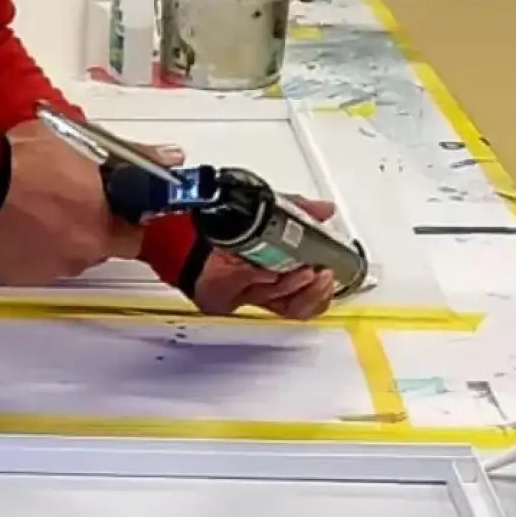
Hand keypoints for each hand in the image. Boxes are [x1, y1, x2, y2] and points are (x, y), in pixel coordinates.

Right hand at [0, 121, 138, 286]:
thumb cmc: (27, 159)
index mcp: (101, 230)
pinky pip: (32, 263)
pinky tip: (16, 224)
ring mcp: (46, 270)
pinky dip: (28, 248)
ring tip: (37, 210)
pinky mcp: (14, 276)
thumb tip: (163, 156)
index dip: (125, 220)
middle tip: (72, 201)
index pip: (133, 238)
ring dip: (59, 239)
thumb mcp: (82, 144)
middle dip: (90, 228)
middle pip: (97, 248)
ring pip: (64, 257)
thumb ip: (122, 159)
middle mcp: (78, 257)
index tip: (115, 205)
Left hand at [191, 197, 340, 322]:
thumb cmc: (226, 221)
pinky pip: (245, 293)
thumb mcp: (271, 212)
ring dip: (290, 283)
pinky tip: (265, 270)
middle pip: (299, 306)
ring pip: (278, 302)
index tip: (330, 273)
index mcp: (278, 272)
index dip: (323, 290)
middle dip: (314, 291)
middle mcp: (262, 288)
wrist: (185, 225)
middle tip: (319, 275)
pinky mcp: (222, 300)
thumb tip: (325, 210)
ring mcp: (243, 295)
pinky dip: (259, 279)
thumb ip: (300, 213)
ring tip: (297, 269)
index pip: (310, 296)